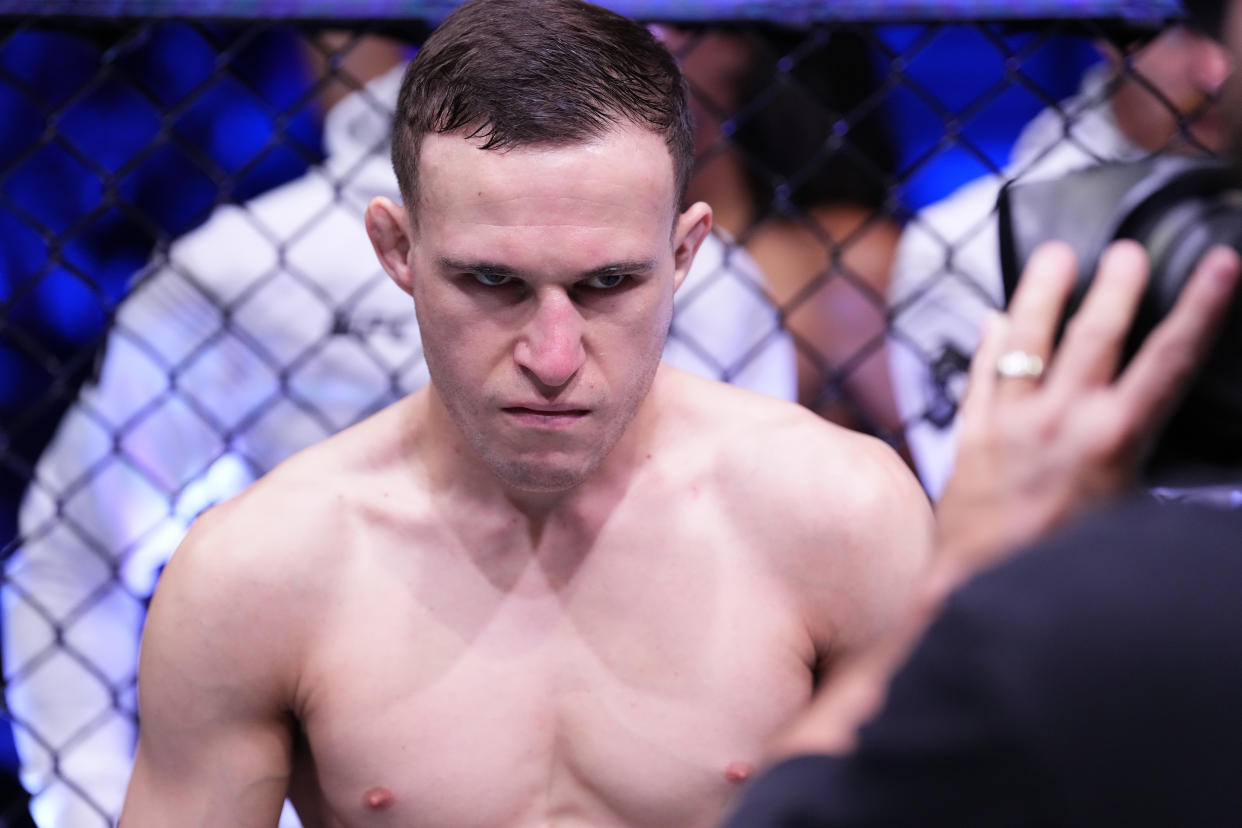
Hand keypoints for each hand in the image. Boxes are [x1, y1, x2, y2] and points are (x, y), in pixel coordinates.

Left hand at [935, 239, 1239, 579]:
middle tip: (1129, 247)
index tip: (1221, 265)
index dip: (1199, 310)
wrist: (983, 593)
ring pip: (1027, 343)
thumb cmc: (1066, 566)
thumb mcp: (1128, 515)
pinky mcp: (970, 437)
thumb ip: (1143, 466)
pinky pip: (980, 377)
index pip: (1168, 362)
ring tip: (1054, 254)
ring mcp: (1010, 424)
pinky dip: (989, 344)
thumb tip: (1157, 425)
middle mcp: (1061, 422)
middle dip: (1116, 287)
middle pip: (1094, 336)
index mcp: (1115, 442)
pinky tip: (993, 317)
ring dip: (1042, 295)